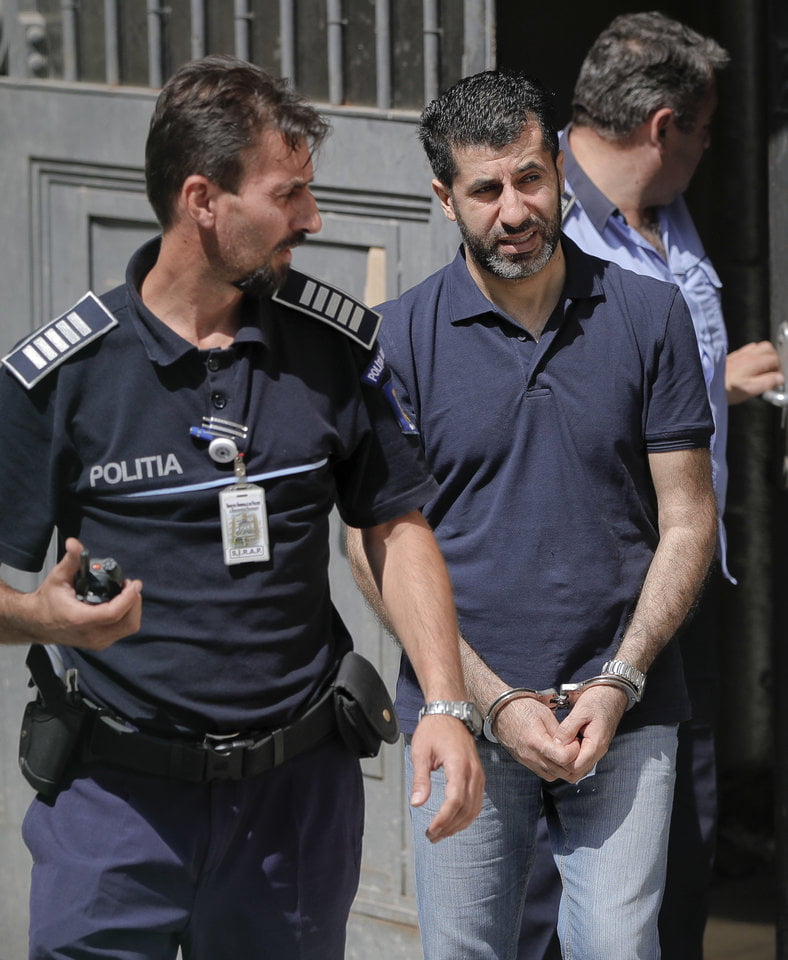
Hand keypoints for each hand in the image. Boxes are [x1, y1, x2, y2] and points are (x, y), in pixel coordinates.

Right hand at [22, 538, 142, 649]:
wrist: (37, 622)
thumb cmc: (48, 600)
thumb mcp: (58, 577)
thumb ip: (71, 560)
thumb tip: (74, 543)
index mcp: (80, 619)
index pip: (114, 613)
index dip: (129, 598)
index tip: (134, 583)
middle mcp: (91, 634)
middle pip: (128, 623)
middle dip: (134, 602)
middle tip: (130, 586)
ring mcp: (97, 642)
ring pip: (128, 627)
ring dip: (133, 608)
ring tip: (126, 593)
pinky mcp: (100, 643)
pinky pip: (123, 630)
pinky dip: (127, 616)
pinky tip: (121, 603)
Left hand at [409, 714, 483, 842]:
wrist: (450, 713)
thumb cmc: (434, 730)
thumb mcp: (421, 751)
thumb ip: (420, 779)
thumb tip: (417, 803)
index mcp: (458, 764)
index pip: (455, 800)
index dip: (443, 819)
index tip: (431, 830)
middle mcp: (473, 771)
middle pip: (466, 808)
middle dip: (449, 826)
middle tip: (432, 836)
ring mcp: (478, 774)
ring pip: (474, 808)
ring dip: (459, 824)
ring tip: (441, 833)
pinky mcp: (478, 775)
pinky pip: (477, 801)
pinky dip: (466, 815)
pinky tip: (454, 821)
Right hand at [493, 696, 580, 780]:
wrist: (500, 709)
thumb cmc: (521, 707)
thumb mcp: (545, 714)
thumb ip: (560, 732)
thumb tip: (572, 744)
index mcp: (536, 741)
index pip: (563, 758)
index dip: (574, 751)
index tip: (575, 742)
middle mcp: (530, 755)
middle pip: (560, 772)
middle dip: (573, 762)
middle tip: (575, 748)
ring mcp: (526, 760)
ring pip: (552, 776)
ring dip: (563, 769)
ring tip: (566, 753)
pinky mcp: (524, 761)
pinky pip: (543, 773)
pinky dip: (553, 769)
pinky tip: (555, 756)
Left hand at [553, 685, 627, 781]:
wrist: (612, 694)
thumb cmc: (598, 700)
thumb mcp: (580, 711)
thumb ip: (568, 729)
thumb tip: (556, 745)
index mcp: (596, 744)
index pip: (576, 767)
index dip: (562, 761)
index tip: (554, 747)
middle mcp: (598, 751)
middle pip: (577, 772)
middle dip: (562, 765)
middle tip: (552, 749)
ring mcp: (596, 750)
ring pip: (579, 767)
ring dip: (566, 761)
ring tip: (556, 746)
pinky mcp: (593, 746)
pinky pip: (581, 758)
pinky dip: (570, 756)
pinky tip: (563, 743)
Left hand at [725, 341, 783, 404]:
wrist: (705, 385)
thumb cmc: (725, 389)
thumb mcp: (750, 389)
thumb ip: (767, 382)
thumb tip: (780, 378)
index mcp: (754, 362)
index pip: (776, 358)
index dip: (780, 367)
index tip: (778, 376)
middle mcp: (747, 355)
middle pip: (768, 348)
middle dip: (774, 357)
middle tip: (774, 370)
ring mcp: (738, 355)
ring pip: (757, 347)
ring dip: (763, 355)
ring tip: (764, 367)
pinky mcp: (730, 357)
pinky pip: (746, 350)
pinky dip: (752, 355)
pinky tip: (749, 365)